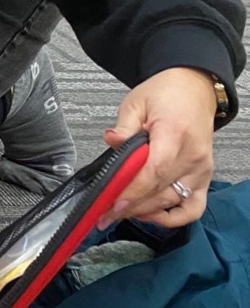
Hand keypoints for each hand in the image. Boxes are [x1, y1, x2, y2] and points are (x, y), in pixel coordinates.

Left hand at [99, 66, 218, 227]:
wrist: (193, 90)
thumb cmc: (165, 95)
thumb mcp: (136, 103)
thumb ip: (123, 126)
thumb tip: (111, 140)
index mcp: (175, 134)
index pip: (155, 171)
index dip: (133, 191)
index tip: (113, 202)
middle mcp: (193, 156)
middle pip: (162, 191)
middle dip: (131, 205)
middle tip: (105, 212)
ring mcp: (201, 169)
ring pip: (174, 202)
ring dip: (146, 211)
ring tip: (120, 212)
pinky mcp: (204, 178)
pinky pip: (193, 208)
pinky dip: (172, 217)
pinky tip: (149, 214)